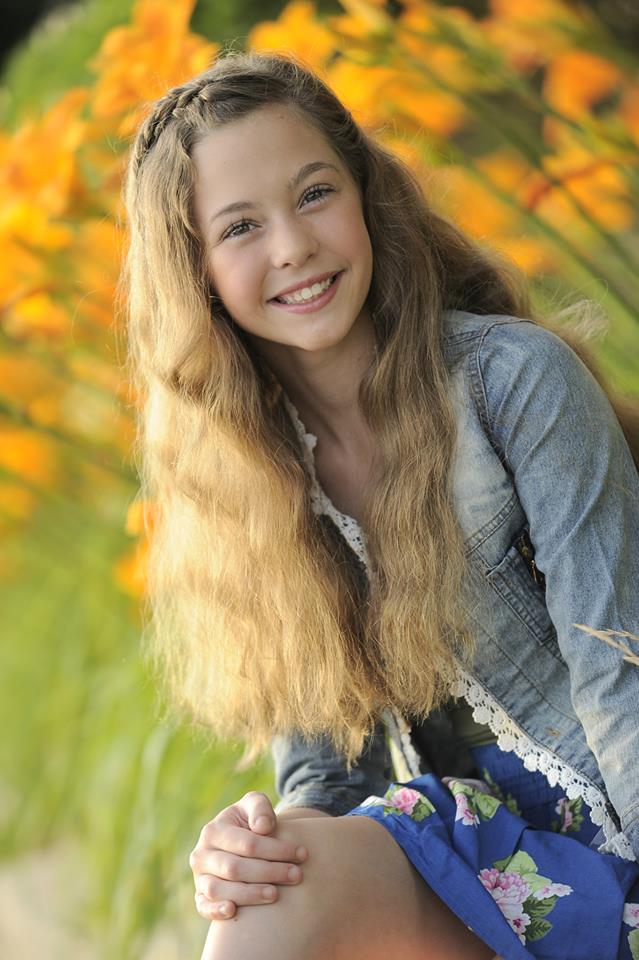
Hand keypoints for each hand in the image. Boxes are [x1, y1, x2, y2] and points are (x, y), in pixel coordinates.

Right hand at [189, 791, 307, 920]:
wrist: (240, 839)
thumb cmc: (251, 821)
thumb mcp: (255, 805)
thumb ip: (260, 808)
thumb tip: (263, 827)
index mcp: (213, 831)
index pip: (247, 844)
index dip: (276, 850)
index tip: (301, 854)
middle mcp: (201, 855)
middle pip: (235, 868)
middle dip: (269, 872)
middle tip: (296, 875)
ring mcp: (200, 877)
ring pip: (220, 889)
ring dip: (250, 894)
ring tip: (276, 894)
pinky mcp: (201, 896)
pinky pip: (203, 907)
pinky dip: (215, 911)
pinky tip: (233, 911)